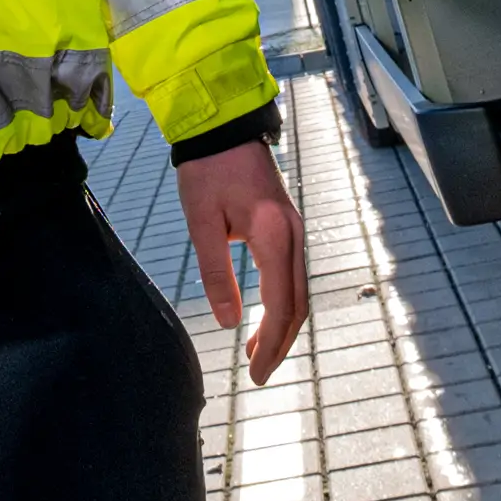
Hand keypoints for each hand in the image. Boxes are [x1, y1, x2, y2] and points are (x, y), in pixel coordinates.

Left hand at [176, 138, 306, 384]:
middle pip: (298, 303)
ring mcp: (294, 229)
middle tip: (258, 373)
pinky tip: (263, 318)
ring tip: (256, 352)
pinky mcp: (287, 226)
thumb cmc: (207, 169)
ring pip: (298, 291)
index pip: (281, 304)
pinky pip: (292, 275)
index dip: (270, 344)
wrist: (224, 126)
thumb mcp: (202, 222)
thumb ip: (216, 273)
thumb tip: (228, 322)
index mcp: (273, 235)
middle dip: (281, 343)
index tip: (255, 373)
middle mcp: (293, 234)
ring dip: (282, 326)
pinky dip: (282, 303)